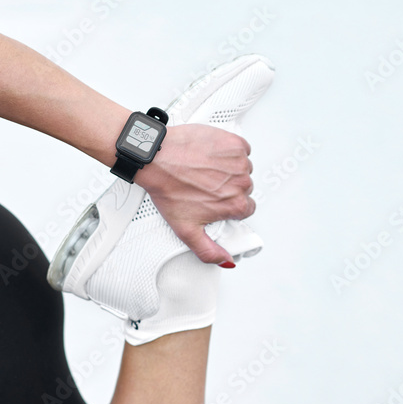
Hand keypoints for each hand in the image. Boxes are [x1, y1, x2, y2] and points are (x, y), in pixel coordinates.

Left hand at [137, 123, 254, 264]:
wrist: (156, 158)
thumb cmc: (168, 187)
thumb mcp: (186, 230)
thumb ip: (208, 251)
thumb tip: (224, 261)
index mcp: (234, 204)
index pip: (246, 209)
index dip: (230, 206)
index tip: (217, 201)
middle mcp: (241, 183)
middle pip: (244, 188)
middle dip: (228, 187)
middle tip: (205, 185)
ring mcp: (238, 161)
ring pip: (242, 169)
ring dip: (228, 169)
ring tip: (204, 170)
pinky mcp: (233, 142)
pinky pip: (241, 149)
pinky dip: (229, 151)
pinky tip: (211, 156)